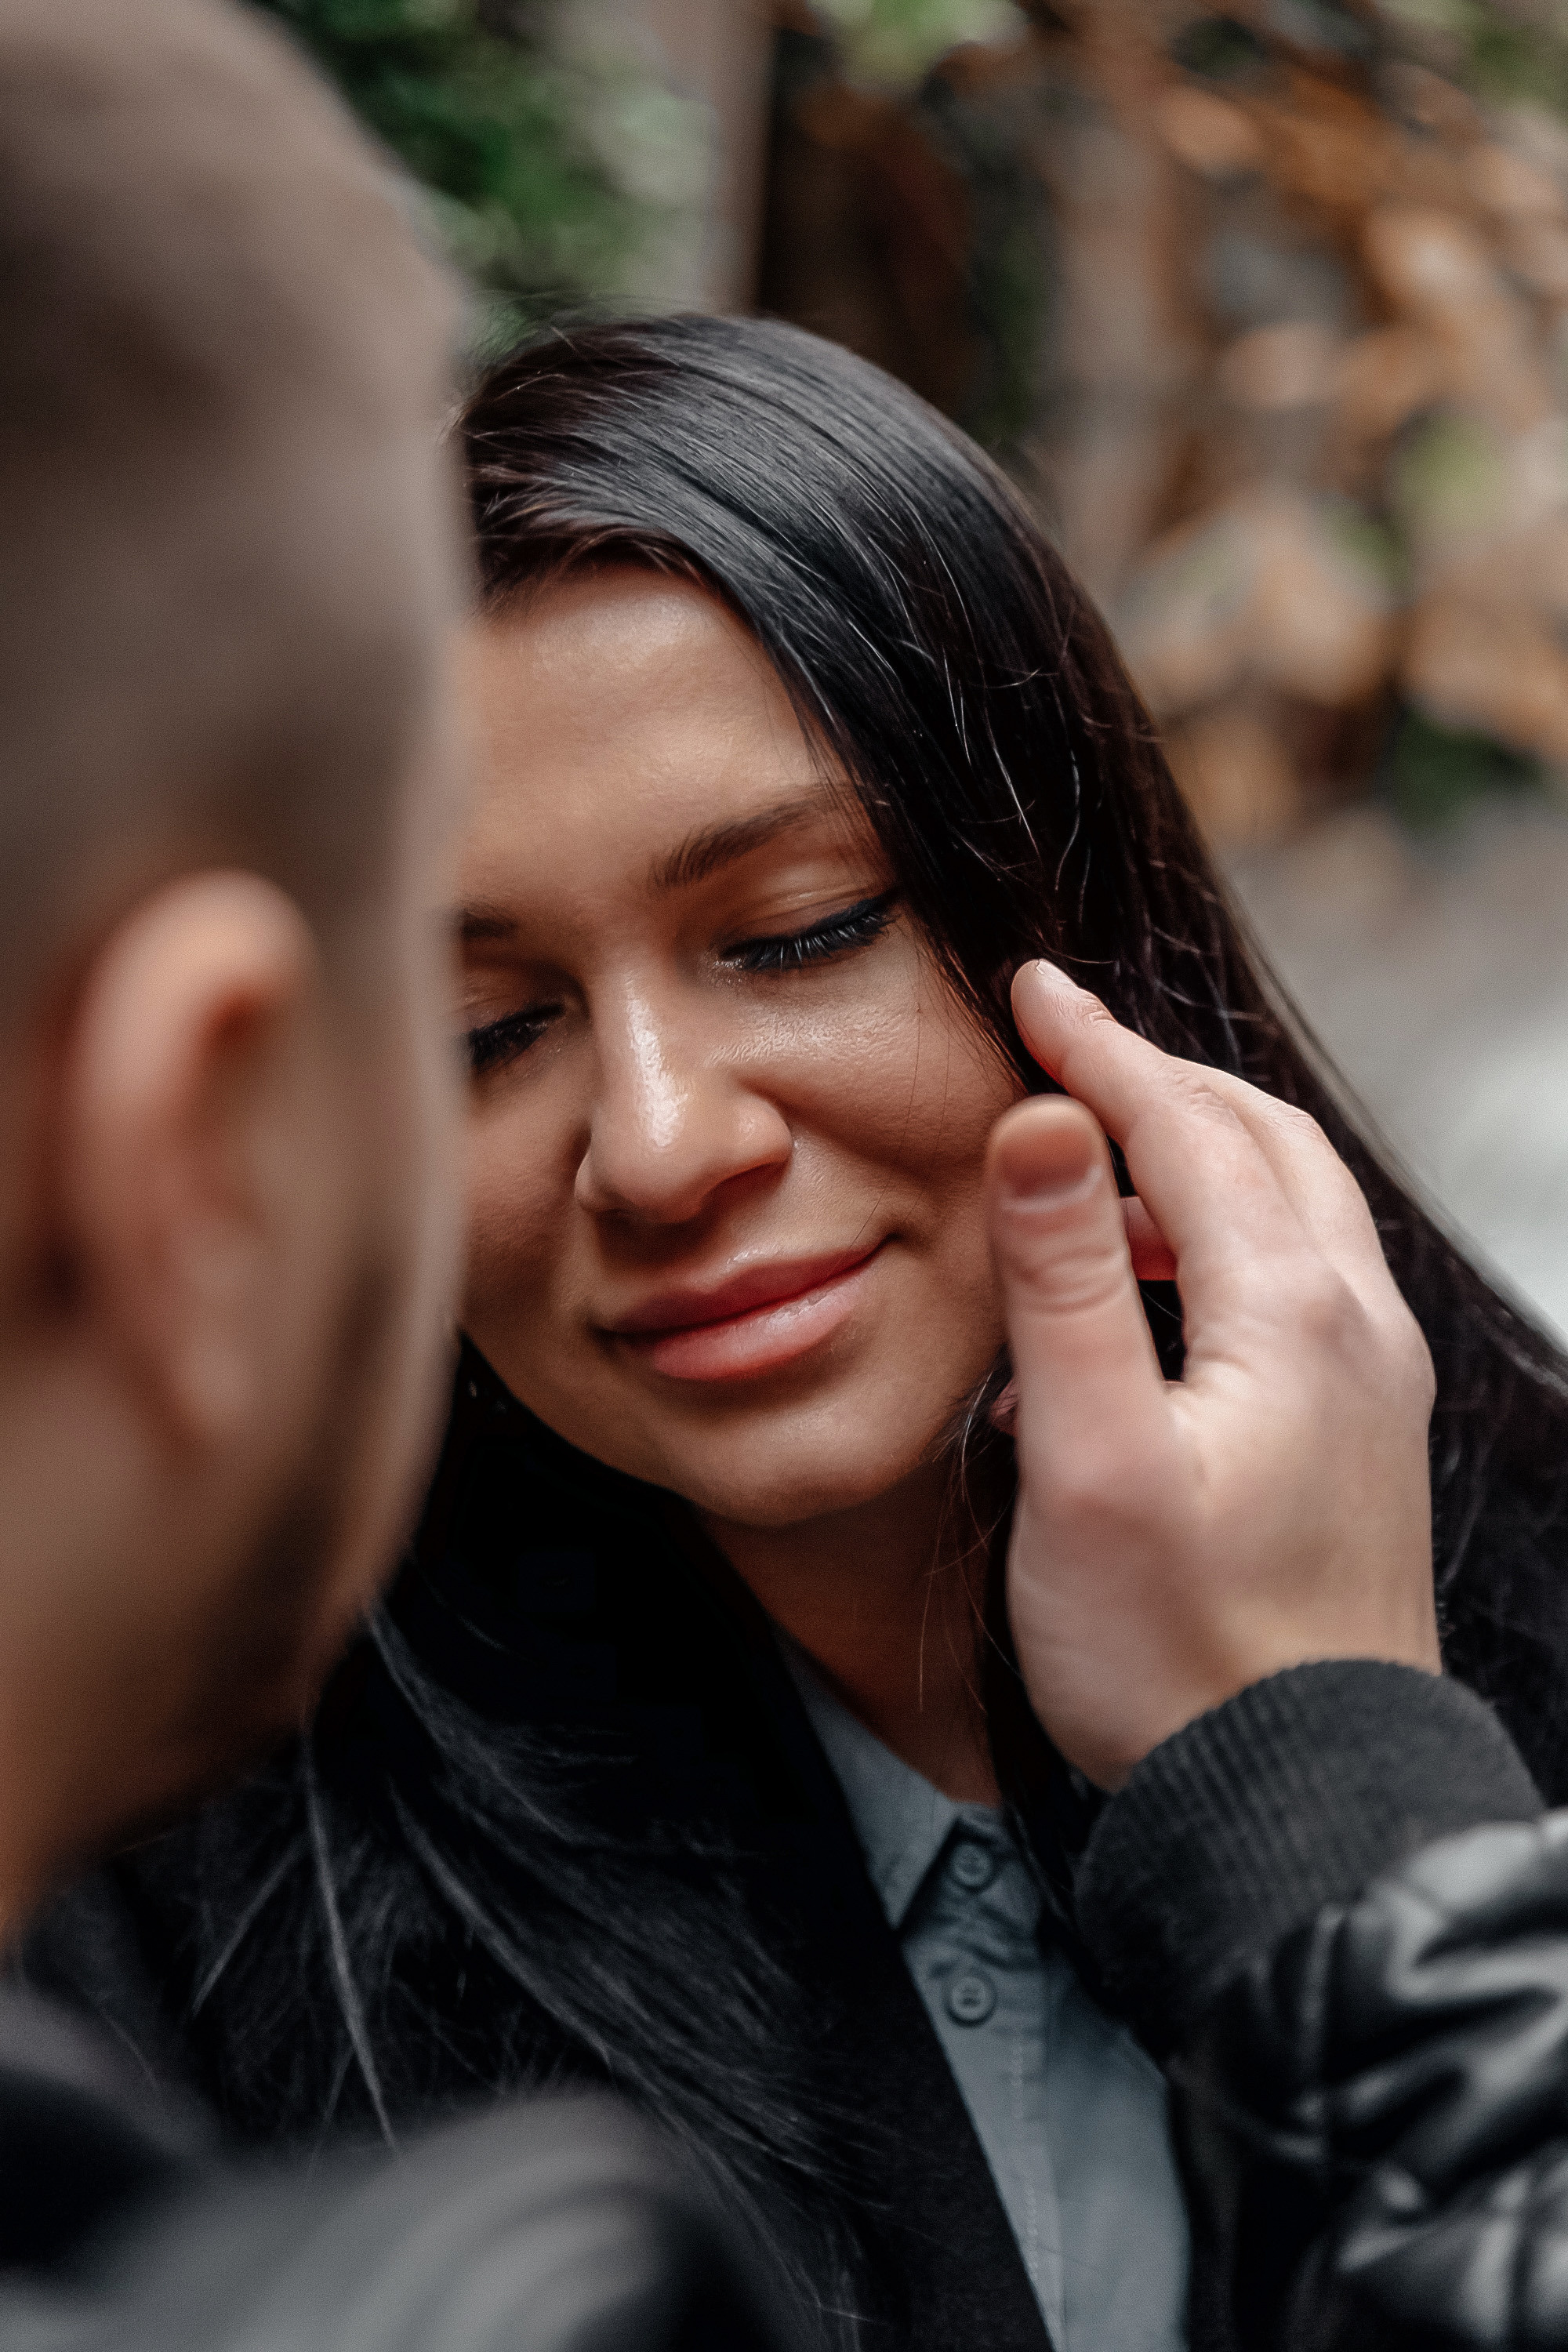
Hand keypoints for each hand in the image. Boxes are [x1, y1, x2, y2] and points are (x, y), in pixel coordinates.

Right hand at [986, 961, 1439, 1791]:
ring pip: (1288, 1211)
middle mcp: (1353, 1329)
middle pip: (1260, 1144)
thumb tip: (1048, 1120)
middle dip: (1158, 1079)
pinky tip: (1137, 1308)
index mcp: (1290, 1312)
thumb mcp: (1089, 1460)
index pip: (1187, 1126)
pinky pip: (1294, 1287)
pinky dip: (1214, 1246)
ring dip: (1191, 1159)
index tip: (1028, 989)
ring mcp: (1369, 1386)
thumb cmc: (1179, 1654)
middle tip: (1063, 1044)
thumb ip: (1066, 1282)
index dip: (1098, 1049)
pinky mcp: (1358, 1440)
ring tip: (1088, 1165)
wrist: (1296, 1805)